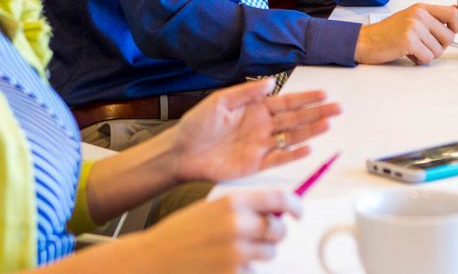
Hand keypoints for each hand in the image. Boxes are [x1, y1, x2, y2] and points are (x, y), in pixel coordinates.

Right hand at [132, 190, 300, 272]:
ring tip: (232, 252)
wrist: (151, 260)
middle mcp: (237, 226)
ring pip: (269, 253)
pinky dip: (242, 270)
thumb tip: (278, 212)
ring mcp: (235, 253)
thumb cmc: (182, 234)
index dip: (296, 205)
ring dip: (258, 254)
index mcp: (232, 203)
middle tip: (259, 237)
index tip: (299, 212)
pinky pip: (252, 272)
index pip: (280, 199)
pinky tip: (220, 265)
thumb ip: (245, 208)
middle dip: (274, 234)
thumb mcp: (213, 209)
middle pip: (278, 230)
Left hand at [171, 79, 341, 182]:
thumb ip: (247, 92)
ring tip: (328, 125)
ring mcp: (261, 145)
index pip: (287, 102)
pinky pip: (279, 158)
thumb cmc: (196, 126)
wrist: (180, 153)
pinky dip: (293, 154)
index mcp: (256, 109)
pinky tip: (307, 148)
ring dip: (311, 131)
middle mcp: (263, 126)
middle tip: (337, 108)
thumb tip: (271, 82)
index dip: (306, 98)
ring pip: (292, 137)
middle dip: (317, 113)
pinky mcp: (255, 164)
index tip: (324, 93)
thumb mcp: (220, 101)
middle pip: (296, 119)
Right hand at [354, 4, 457, 64]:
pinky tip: (408, 54)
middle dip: (439, 46)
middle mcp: (419, 15)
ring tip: (413, 49)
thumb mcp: (411, 18)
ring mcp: (414, 27)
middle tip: (424, 46)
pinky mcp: (408, 41)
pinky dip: (419, 60)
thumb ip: (432, 17)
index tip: (445, 34)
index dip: (455, 27)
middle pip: (449, 36)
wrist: (364, 41)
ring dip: (427, 55)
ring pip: (439, 50)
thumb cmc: (387, 32)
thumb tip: (456, 11)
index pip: (453, 13)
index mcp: (421, 8)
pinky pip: (427, 57)